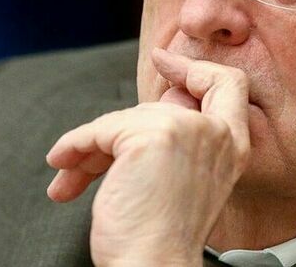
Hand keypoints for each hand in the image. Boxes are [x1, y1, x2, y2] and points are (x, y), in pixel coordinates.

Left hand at [46, 48, 249, 265]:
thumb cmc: (162, 235)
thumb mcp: (185, 177)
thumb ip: (180, 138)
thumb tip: (151, 104)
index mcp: (231, 144)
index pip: (229, 83)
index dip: (193, 66)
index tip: (164, 59)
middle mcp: (215, 133)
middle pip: (156, 105)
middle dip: (113, 131)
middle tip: (83, 152)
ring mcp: (184, 130)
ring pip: (123, 120)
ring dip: (87, 148)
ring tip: (69, 173)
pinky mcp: (149, 138)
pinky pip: (99, 131)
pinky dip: (74, 149)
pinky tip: (64, 171)